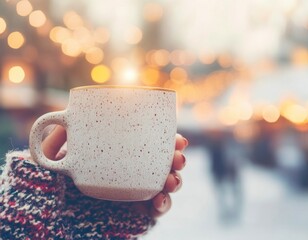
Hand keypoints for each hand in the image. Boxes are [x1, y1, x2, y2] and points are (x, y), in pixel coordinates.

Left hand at [42, 125, 187, 217]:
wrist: (50, 217)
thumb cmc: (54, 183)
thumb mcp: (54, 158)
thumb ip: (58, 138)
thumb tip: (65, 117)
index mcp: (125, 156)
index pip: (154, 145)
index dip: (171, 141)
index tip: (178, 139)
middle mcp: (135, 174)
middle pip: (166, 165)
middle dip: (178, 160)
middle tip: (178, 159)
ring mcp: (138, 195)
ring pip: (167, 187)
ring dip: (176, 181)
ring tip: (172, 180)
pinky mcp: (136, 216)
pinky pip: (156, 211)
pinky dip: (163, 205)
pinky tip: (160, 200)